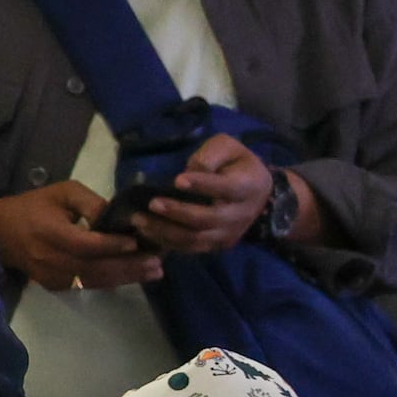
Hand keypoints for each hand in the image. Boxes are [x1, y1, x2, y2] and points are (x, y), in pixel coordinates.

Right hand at [0, 181, 159, 293]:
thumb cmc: (32, 207)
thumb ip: (90, 202)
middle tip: (157, 263)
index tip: (138, 242)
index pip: (86, 244)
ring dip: (125, 277)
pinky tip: (131, 276)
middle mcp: (50, 259)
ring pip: (93, 280)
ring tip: (153, 272)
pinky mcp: (55, 285)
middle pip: (94, 268)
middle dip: (128, 266)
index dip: (112, 245)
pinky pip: (86, 285)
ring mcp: (52, 276)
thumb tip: (118, 217)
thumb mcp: (62, 192)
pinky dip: (111, 281)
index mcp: (50, 232)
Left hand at [130, 132, 274, 258]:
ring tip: (140, 220)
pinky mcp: (216, 245)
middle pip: (207, 219)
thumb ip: (211, 155)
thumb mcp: (228, 148)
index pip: (225, 188)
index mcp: (249, 187)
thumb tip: (190, 170)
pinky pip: (190, 248)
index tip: (178, 180)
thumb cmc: (236, 164)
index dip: (202, 185)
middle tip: (152, 203)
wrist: (256, 192)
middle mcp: (241, 215)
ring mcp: (228, 234)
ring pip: (195, 239)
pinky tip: (146, 232)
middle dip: (177, 212)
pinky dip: (167, 242)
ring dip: (165, 231)